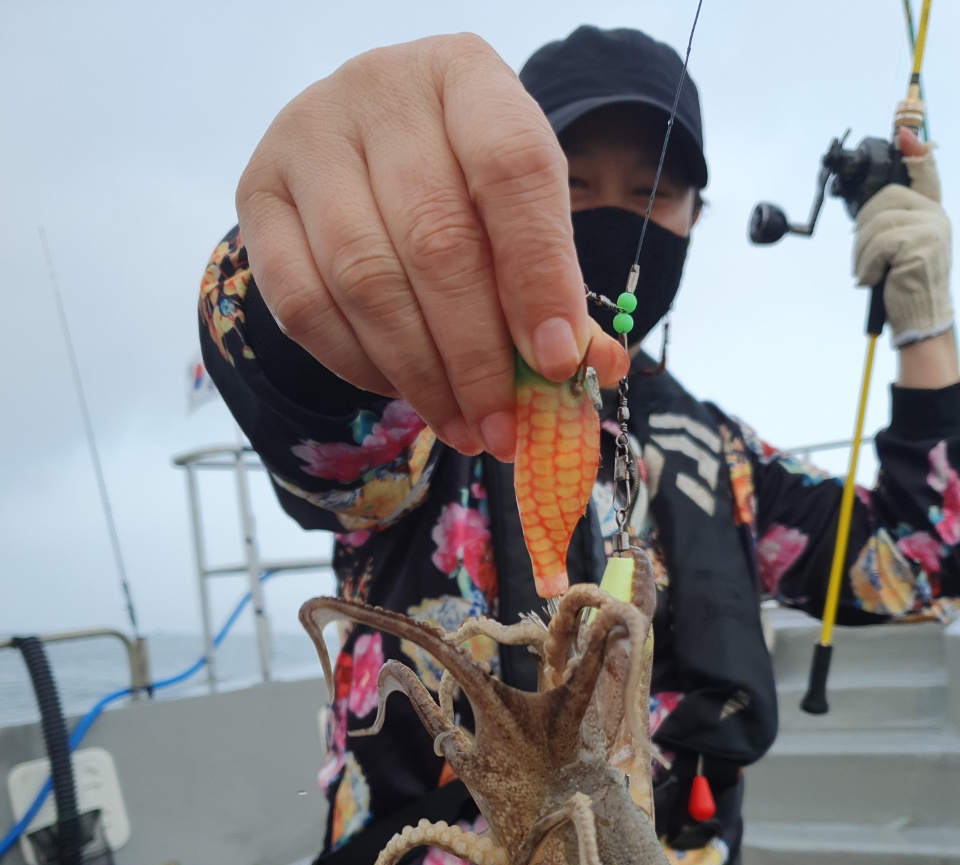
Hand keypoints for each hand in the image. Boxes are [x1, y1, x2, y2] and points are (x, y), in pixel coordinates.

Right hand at [236, 35, 628, 460]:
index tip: (558, 363)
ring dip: (421, 376)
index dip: (538, 276)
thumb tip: (598, 369)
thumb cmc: (459, 185)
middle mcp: (378, 90)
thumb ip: (555, 286)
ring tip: (463, 426)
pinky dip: (360, 365)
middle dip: (477, 356)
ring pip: (365, 282)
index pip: (511, 170)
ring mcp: (305, 140)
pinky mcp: (257, 195)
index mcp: (464, 75)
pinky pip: (304, 305)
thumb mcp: (519, 214)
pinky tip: (402, 389)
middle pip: (435, 242)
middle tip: (504, 427)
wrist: (363, 151)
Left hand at [854, 127, 953, 350]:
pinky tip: (871, 279)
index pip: (926, 172)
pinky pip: (879, 244)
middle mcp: (936, 214)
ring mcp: (932, 228)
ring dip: (861, 252)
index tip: (903, 134)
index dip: (914, 151)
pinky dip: (867, 264)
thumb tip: (866, 213)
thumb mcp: (900, 250)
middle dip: (862, 228)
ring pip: (877, 223)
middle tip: (861, 258)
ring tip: (865, 273)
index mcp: (931, 212)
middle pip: (885, 199)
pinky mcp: (922, 244)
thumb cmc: (905, 285)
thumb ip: (892, 225)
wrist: (920, 318)